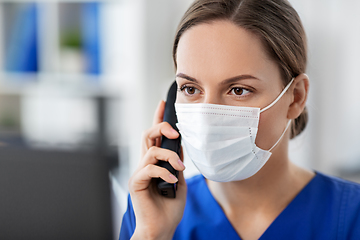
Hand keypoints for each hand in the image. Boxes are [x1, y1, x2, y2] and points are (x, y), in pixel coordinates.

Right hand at [129, 100, 186, 239]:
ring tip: (180, 168)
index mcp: (154, 162)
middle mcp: (145, 164)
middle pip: (147, 134)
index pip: (154, 136)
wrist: (162, 227)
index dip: (157, 118)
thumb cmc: (169, 206)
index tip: (163, 103)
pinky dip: (164, 172)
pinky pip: (150, 168)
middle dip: (161, 126)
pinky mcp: (136, 183)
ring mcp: (139, 173)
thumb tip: (180, 145)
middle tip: (175, 131)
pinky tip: (173, 181)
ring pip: (151, 150)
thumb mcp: (178, 179)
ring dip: (169, 155)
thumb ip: (176, 162)